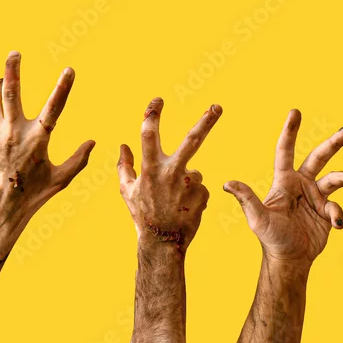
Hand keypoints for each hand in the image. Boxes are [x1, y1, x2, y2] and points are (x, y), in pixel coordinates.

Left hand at [0, 51, 94, 227]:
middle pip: (11, 93)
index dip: (63, 87)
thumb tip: (93, 142)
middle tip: (15, 53)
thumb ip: (79, 159)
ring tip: (4, 75)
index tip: (70, 69)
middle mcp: (14, 134)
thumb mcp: (61, 179)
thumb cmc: (33, 195)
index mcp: (37, 141)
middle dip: (13, 70)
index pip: (54, 107)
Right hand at [117, 98, 219, 252]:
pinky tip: (184, 208)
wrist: (163, 242)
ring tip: (175, 202)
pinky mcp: (203, 193)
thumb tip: (123, 144)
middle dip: (206, 121)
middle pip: (192, 140)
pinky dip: (193, 194)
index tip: (158, 100)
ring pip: (193, 170)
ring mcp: (190, 184)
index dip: (153, 114)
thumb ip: (124, 166)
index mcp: (151, 169)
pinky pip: (199, 186)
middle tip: (218, 107)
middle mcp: (172, 173)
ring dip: (186, 181)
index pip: (150, 134)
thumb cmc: (142, 215)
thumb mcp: (127, 191)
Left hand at [223, 110, 342, 263]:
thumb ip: (247, 200)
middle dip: (334, 143)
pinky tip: (336, 224)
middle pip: (319, 157)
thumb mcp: (258, 219)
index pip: (286, 151)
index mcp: (284, 180)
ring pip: (335, 178)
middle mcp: (302, 183)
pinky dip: (338, 213)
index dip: (290, 131)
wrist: (290, 259)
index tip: (295, 111)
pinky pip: (337, 206)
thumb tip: (227, 184)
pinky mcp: (328, 211)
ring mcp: (317, 196)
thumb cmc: (270, 238)